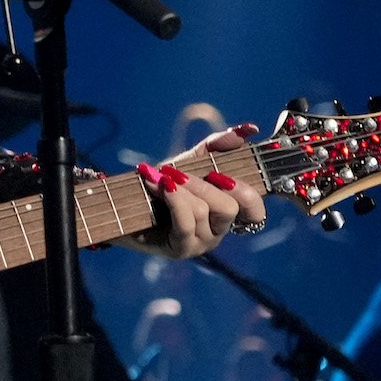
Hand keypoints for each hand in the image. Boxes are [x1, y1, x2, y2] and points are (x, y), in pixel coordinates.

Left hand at [132, 125, 265, 260]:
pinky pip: (185, 224)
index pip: (256, 213)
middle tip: (177, 173)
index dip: (247, 194)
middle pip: (229, 208)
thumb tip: (248, 129)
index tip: (220, 175)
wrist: (125, 204)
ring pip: (202, 211)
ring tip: (158, 177)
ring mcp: (201, 244)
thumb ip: (217, 145)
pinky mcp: (180, 250)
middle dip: (202, 184)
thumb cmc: (164, 183)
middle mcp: (219, 232)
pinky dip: (172, 199)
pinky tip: (157, 184)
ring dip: (178, 188)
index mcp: (228, 213)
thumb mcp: (191, 160)